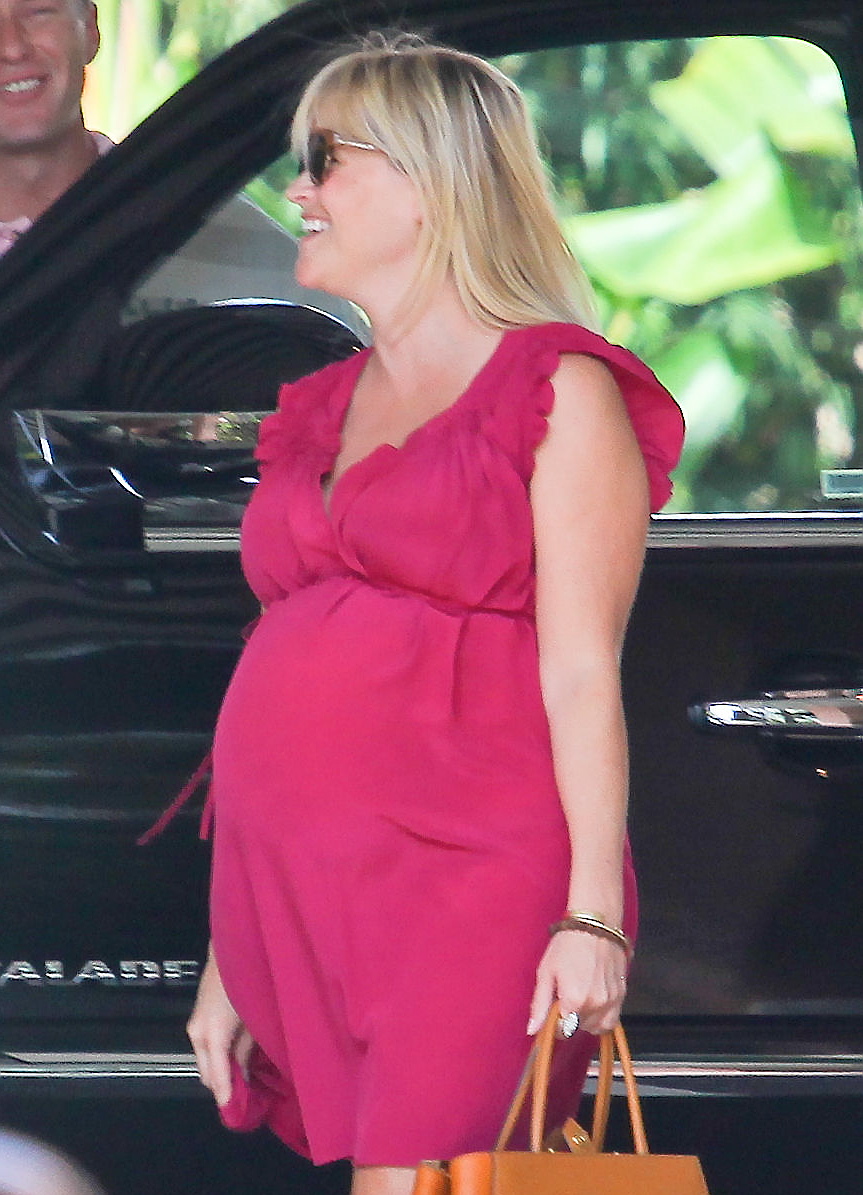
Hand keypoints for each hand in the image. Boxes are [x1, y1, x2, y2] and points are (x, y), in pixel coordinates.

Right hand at [187, 945, 254, 1105]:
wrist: (231, 950)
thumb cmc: (247, 982)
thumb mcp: (253, 1020)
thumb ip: (246, 1049)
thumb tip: (244, 1074)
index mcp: (212, 1036)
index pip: (217, 1077)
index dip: (228, 1096)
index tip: (239, 1113)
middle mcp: (197, 1034)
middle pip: (206, 1075)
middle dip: (224, 1086)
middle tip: (247, 1095)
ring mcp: (194, 1026)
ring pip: (205, 1062)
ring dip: (221, 1071)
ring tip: (244, 1075)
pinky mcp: (196, 1020)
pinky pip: (205, 1049)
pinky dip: (217, 1057)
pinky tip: (235, 1055)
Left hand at [527, 930, 627, 1036]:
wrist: (595, 924)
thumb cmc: (568, 944)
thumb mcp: (546, 972)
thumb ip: (540, 1005)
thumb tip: (532, 1030)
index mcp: (574, 1001)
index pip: (562, 1031)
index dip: (554, 1022)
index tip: (553, 1009)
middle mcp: (596, 1005)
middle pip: (579, 1029)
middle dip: (570, 1018)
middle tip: (566, 996)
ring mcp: (612, 1001)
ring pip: (597, 1027)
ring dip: (586, 1020)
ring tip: (580, 998)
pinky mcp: (622, 994)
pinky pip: (612, 1019)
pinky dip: (602, 1015)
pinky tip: (593, 998)